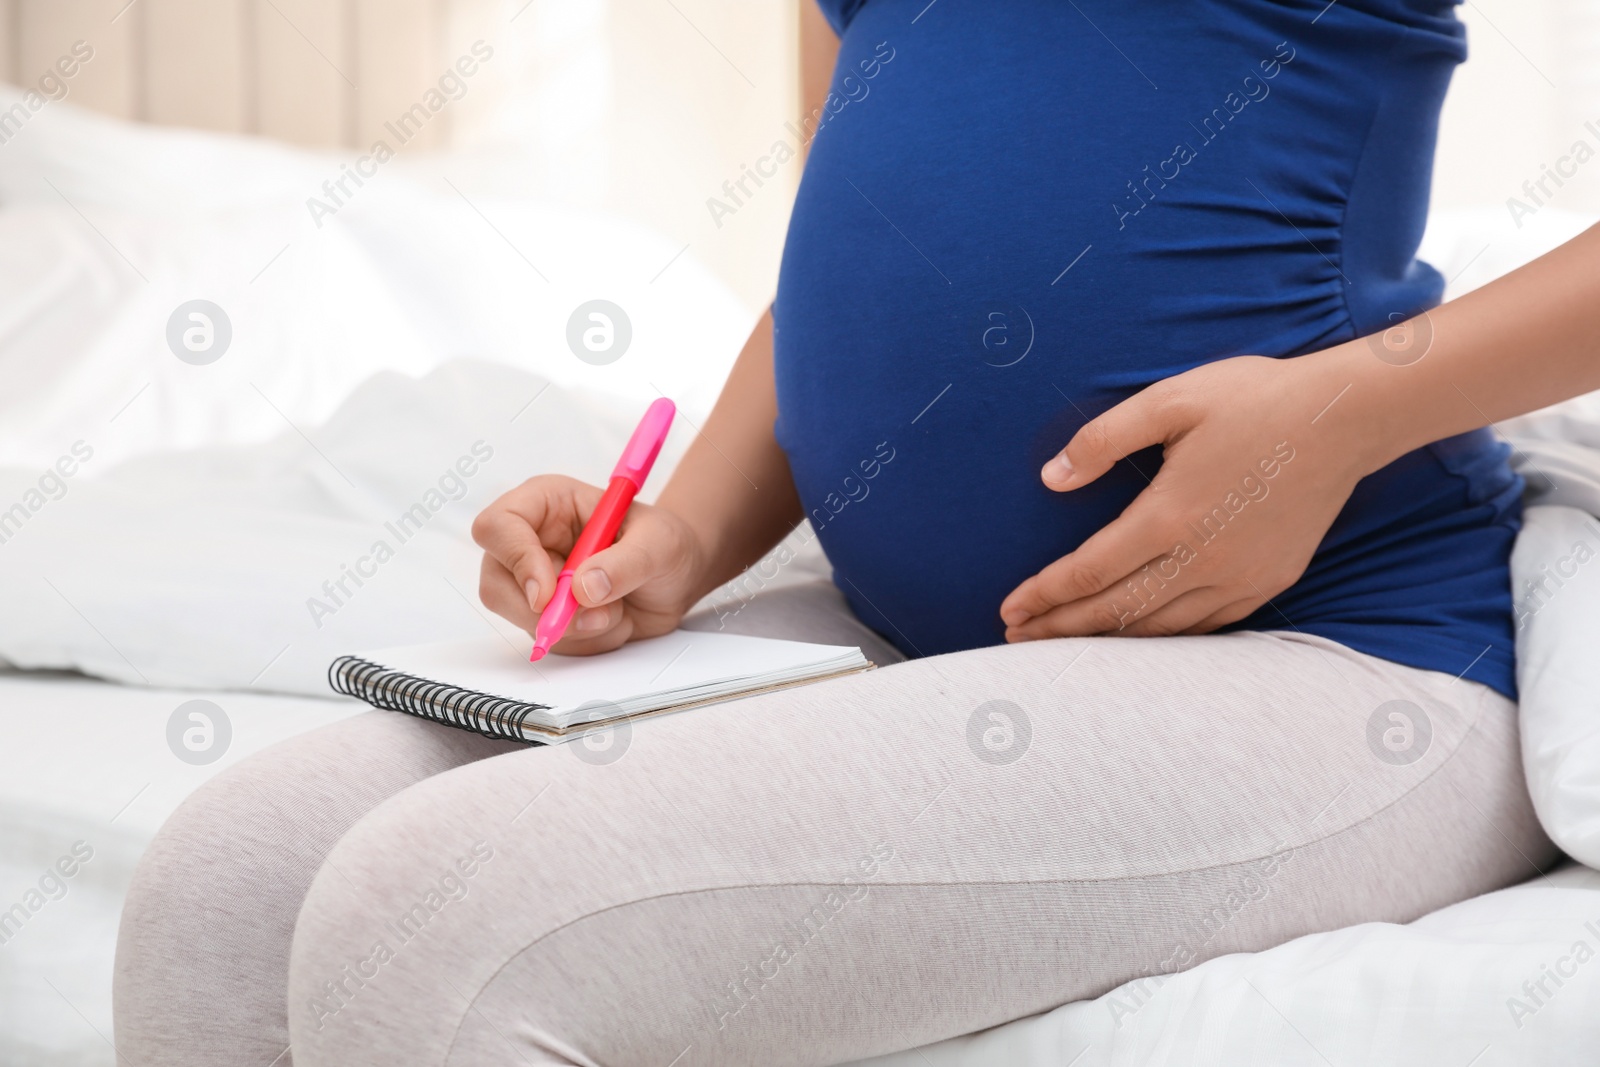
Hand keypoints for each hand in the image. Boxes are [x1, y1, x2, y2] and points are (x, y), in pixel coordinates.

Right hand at [472, 475, 707, 654]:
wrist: (678, 578)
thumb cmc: (665, 544)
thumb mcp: (660, 543)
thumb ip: (626, 562)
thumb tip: (584, 588)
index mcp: (547, 504)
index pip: (498, 526)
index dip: (516, 560)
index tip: (547, 593)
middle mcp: (531, 541)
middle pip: (495, 582)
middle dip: (543, 611)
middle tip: (592, 617)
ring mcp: (535, 582)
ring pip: (521, 619)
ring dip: (574, 628)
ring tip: (616, 610)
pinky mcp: (548, 616)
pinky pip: (551, 641)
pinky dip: (587, 641)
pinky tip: (613, 620)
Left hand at [999, 348, 1377, 638]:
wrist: (1345, 418)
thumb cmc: (1253, 400)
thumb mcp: (1170, 401)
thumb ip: (1103, 440)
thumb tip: (1051, 479)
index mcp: (1169, 516)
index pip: (1089, 572)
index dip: (1044, 595)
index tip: (1009, 609)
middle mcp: (1203, 560)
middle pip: (1115, 612)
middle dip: (1060, 629)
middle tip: (1017, 640)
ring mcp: (1239, 578)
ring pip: (1159, 629)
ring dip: (1106, 642)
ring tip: (1063, 645)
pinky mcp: (1268, 583)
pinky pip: (1203, 628)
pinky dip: (1161, 638)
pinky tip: (1136, 637)